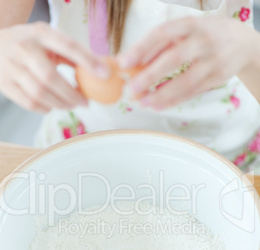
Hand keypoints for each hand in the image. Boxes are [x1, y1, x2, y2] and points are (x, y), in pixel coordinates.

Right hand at [0, 22, 109, 112]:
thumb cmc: (30, 45)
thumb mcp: (49, 39)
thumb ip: (72, 53)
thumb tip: (101, 70)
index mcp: (40, 33)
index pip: (67, 45)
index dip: (87, 61)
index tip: (105, 74)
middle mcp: (23, 48)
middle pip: (50, 77)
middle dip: (71, 94)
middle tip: (85, 103)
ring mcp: (11, 67)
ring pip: (39, 93)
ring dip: (60, 104)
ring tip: (70, 105)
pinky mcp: (5, 84)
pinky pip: (29, 103)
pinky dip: (45, 109)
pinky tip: (53, 106)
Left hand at [118, 16, 255, 108]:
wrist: (244, 42)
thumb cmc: (205, 35)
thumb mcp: (185, 31)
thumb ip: (161, 45)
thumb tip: (130, 62)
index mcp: (191, 24)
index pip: (163, 33)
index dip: (142, 48)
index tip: (123, 63)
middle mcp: (204, 41)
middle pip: (175, 58)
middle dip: (151, 75)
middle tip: (131, 89)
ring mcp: (213, 61)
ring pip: (186, 81)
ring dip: (162, 94)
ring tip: (143, 102)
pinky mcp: (217, 78)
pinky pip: (193, 92)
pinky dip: (174, 100)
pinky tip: (158, 106)